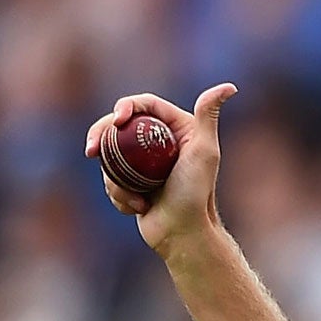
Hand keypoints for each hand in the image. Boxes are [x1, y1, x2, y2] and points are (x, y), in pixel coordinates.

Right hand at [84, 82, 236, 256]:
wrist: (184, 234)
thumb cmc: (195, 194)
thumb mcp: (204, 152)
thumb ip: (208, 116)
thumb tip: (228, 86)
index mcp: (177, 129)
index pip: (143, 104)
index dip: (125, 106)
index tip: (116, 120)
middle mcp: (160, 143)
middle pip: (119, 127)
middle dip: (100, 137)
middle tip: (91, 150)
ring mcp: (144, 164)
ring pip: (111, 155)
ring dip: (115, 178)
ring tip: (137, 199)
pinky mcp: (133, 183)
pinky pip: (111, 179)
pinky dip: (119, 194)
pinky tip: (138, 209)